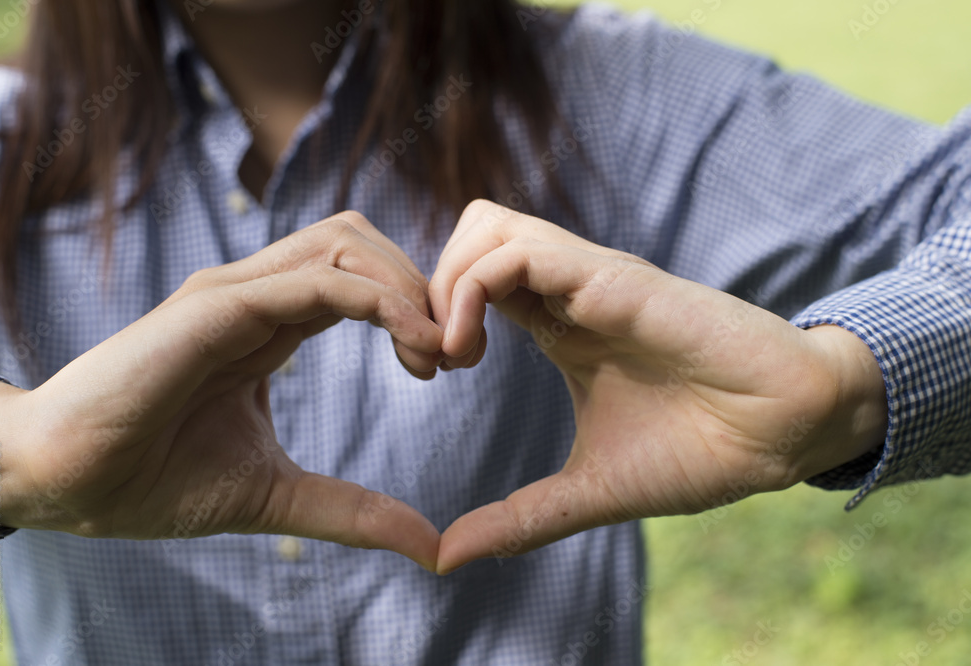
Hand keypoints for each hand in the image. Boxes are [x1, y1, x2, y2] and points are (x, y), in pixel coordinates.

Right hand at [0, 212, 442, 570]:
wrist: (66, 482)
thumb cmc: (153, 480)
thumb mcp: (277, 493)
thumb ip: (352, 510)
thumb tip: (428, 545)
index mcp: (270, 323)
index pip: (360, 278)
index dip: (413, 308)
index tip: (444, 367)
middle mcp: (257, 294)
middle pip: (361, 241)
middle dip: (421, 284)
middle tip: (455, 353)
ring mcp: (235, 292)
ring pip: (345, 242)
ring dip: (407, 284)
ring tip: (436, 351)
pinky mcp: (216, 304)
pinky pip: (314, 278)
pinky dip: (376, 298)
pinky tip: (411, 343)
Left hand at [429, 200, 887, 573]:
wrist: (783, 434)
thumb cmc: (700, 451)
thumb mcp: (588, 490)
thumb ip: (519, 518)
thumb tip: (447, 557)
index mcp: (560, 322)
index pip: (472, 279)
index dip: (432, 315)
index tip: (427, 374)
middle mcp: (568, 290)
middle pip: (470, 235)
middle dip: (425, 289)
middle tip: (431, 362)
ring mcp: (589, 279)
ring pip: (485, 226)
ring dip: (446, 285)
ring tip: (454, 355)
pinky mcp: (612, 280)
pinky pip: (519, 250)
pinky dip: (472, 289)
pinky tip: (474, 352)